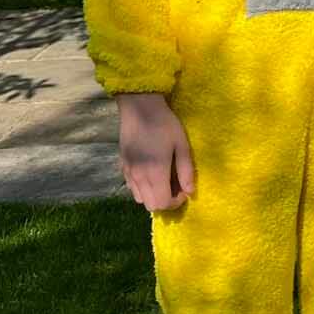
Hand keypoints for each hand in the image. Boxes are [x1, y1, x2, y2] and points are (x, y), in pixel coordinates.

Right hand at [118, 93, 195, 210]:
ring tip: (164, 180)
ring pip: (140, 199)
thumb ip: (186, 170)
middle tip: (176, 186)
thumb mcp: (182, 145)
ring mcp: (128, 173)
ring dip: (153, 195)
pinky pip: (132, 188)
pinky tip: (151, 173)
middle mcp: (139, 177)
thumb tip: (190, 191)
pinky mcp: (122, 167)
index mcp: (155, 173)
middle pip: (151, 206)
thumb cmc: (165, 124)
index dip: (176, 202)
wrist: (139, 108)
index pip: (163, 204)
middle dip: (166, 201)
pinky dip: (143, 188)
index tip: (184, 190)